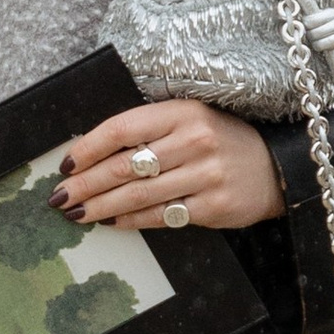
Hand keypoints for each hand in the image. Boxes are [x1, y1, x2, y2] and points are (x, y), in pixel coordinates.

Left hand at [56, 97, 284, 232]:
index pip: (121, 129)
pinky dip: (129, 220)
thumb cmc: (218, 141)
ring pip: (138, 194)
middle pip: (124, 166)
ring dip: (99, 206)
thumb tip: (90, 154)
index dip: (87, 149)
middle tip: (59, 197)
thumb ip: (147, 132)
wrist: (274, 167)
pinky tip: (109, 221)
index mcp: (182, 112)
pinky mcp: (213, 206)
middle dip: (85, 185)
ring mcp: (205, 175)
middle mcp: (194, 141)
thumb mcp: (188, 121)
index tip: (65, 165)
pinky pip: (160, 216)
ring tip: (75, 213)